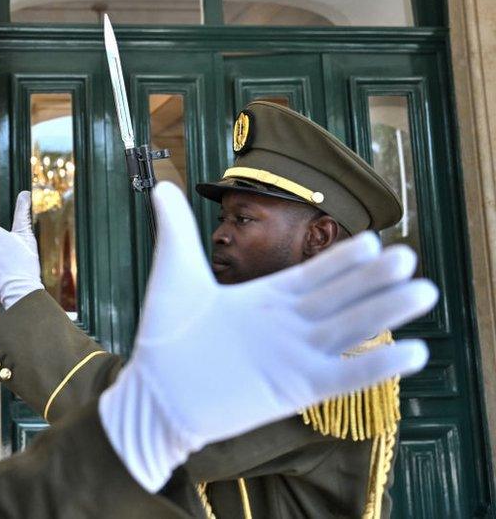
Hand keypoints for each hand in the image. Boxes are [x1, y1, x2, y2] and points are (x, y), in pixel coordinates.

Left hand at [99, 182, 435, 491]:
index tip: (371, 237)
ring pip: (349, 330)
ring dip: (385, 312)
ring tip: (423, 292)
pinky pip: (344, 376)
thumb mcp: (175, 271)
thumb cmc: (164, 336)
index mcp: (265, 298)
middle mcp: (286, 325)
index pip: (313, 273)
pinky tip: (413, 352)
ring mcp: (294, 357)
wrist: (154, 391)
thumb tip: (163, 186)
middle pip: (341, 297)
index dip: (342, 259)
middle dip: (375, 278)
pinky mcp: (295, 389)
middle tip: (408, 257)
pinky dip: (377, 366)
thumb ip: (175, 229)